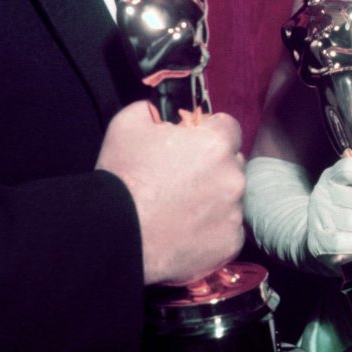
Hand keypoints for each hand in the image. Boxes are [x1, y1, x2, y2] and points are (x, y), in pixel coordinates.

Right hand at [97, 101, 244, 284]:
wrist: (117, 238)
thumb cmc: (123, 180)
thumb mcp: (129, 124)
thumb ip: (157, 108)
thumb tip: (167, 110)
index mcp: (216, 144)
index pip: (227, 127)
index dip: (208, 133)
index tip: (191, 144)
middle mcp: (233, 177)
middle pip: (232, 163)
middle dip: (213, 166)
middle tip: (182, 178)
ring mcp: (234, 213)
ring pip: (231, 197)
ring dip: (213, 197)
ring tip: (180, 208)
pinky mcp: (230, 243)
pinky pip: (227, 228)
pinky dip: (211, 228)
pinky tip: (185, 229)